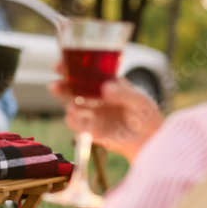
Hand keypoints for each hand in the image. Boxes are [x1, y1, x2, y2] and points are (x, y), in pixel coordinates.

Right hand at [48, 72, 162, 161]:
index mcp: (108, 85)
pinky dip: (74, 122)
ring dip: (70, 106)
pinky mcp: (92, 131)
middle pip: (74, 90)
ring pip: (73, 107)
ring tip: (74, 108)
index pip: (87, 73)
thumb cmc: (148, 117)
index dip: (72, 68)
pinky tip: (74, 120)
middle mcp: (97, 98)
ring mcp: (93, 114)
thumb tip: (105, 87)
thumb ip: (124, 94)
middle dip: (62, 86)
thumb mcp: (140, 101)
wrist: (152, 142)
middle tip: (54, 86)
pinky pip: (78, 126)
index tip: (59, 65)